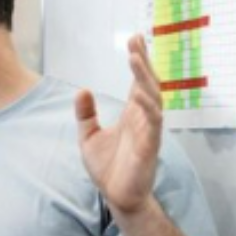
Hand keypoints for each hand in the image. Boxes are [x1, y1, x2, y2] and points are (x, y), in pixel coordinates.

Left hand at [77, 35, 162, 216]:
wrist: (117, 196)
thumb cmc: (107, 168)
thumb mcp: (89, 137)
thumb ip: (86, 115)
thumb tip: (82, 89)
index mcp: (131, 114)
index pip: (137, 81)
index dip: (138, 61)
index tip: (135, 39)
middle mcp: (142, 118)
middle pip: (147, 83)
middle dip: (143, 62)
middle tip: (136, 41)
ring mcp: (148, 130)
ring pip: (153, 98)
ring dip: (144, 78)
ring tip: (135, 59)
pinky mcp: (150, 145)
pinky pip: (152, 122)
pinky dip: (147, 106)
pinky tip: (139, 93)